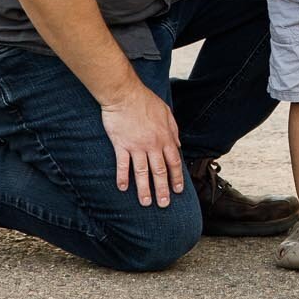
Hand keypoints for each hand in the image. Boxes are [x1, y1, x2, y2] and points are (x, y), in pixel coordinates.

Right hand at [101, 86, 182, 206]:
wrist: (124, 93)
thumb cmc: (145, 100)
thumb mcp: (166, 112)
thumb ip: (173, 129)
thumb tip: (178, 144)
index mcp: (165, 137)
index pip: (174, 162)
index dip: (177, 177)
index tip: (178, 190)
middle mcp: (152, 145)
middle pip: (160, 171)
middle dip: (163, 190)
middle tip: (164, 204)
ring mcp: (136, 146)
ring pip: (142, 173)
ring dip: (144, 190)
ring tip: (145, 203)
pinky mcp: (121, 145)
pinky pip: (122, 165)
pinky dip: (122, 177)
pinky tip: (122, 188)